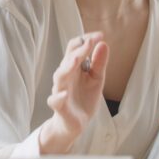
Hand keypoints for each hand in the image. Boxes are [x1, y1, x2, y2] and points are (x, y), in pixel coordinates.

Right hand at [39, 32, 108, 154]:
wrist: (75, 124)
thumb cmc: (84, 98)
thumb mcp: (96, 79)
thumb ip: (99, 63)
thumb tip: (103, 44)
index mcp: (74, 67)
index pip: (75, 48)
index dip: (86, 40)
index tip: (100, 35)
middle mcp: (65, 76)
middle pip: (68, 58)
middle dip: (79, 49)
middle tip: (90, 41)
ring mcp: (60, 90)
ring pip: (60, 75)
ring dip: (68, 66)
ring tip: (77, 58)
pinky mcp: (59, 107)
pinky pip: (55, 100)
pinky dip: (58, 97)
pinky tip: (64, 94)